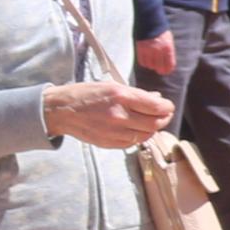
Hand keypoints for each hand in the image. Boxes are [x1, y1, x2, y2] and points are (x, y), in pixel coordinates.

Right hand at [45, 80, 175, 148]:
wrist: (62, 111)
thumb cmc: (86, 94)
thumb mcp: (112, 86)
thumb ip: (136, 95)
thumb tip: (157, 99)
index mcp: (121, 97)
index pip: (156, 107)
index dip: (167, 107)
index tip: (167, 106)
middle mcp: (119, 116)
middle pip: (155, 123)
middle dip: (164, 119)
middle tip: (164, 115)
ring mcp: (114, 132)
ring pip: (145, 135)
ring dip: (152, 129)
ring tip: (151, 122)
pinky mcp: (109, 143)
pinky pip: (133, 143)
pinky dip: (139, 137)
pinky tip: (137, 129)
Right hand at [133, 32, 176, 77]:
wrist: (150, 22)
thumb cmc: (161, 32)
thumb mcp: (169, 41)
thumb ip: (168, 51)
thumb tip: (168, 63)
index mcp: (168, 47)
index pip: (169, 63)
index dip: (168, 69)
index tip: (166, 71)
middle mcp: (158, 49)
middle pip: (159, 66)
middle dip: (160, 70)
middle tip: (159, 71)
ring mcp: (149, 49)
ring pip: (150, 65)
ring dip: (152, 66)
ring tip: (153, 64)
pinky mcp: (140, 48)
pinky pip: (142, 61)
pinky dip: (144, 63)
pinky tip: (147, 61)